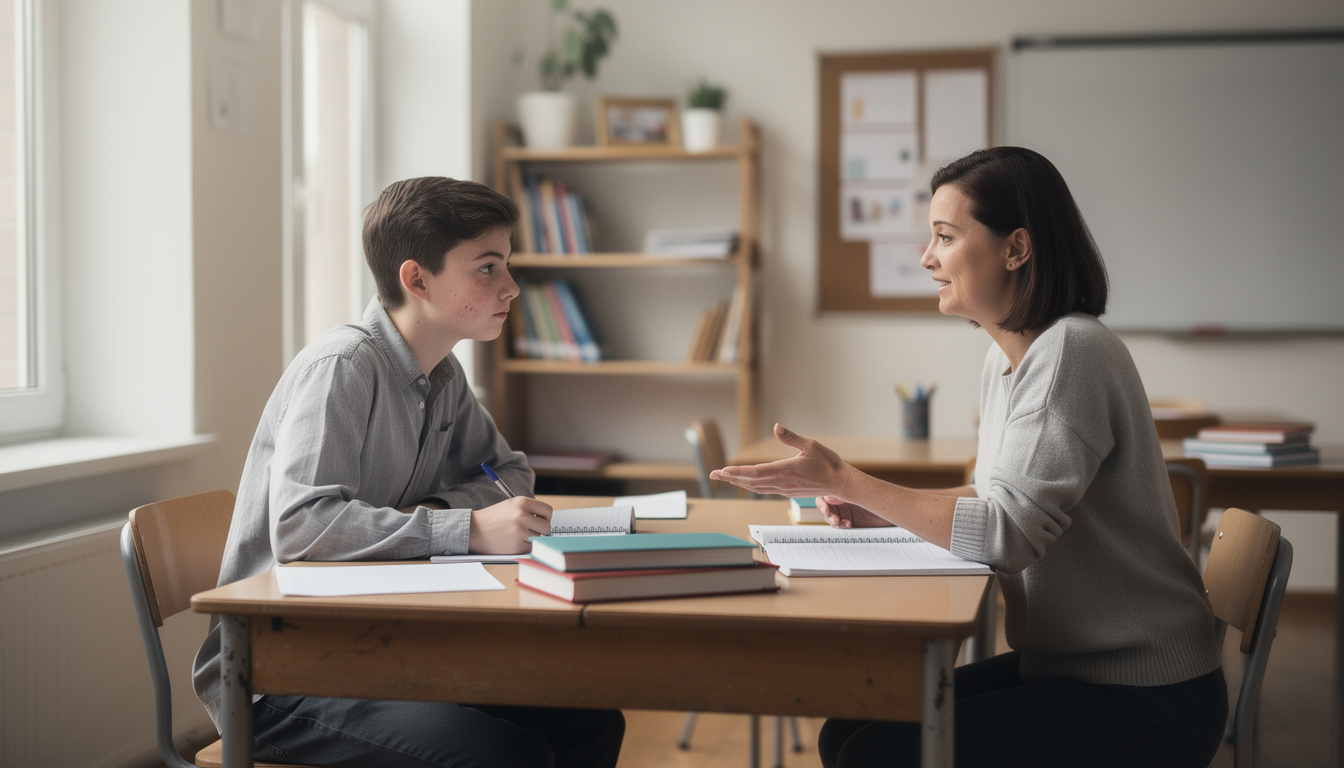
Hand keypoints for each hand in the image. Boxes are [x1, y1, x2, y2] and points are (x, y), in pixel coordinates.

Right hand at [469, 497, 552, 553]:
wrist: (474, 530)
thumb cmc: (494, 518)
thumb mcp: (511, 505)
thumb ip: (529, 509)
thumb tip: (548, 520)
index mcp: (522, 502)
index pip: (548, 511)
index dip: (546, 517)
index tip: (540, 521)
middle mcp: (522, 516)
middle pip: (547, 527)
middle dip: (540, 530)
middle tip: (529, 530)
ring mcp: (519, 531)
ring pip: (538, 538)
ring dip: (531, 539)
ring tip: (516, 535)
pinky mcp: (516, 546)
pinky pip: (529, 548)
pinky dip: (523, 547)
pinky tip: (511, 541)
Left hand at [710, 423, 850, 497]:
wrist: (840, 482)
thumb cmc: (827, 462)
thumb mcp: (810, 445)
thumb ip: (791, 437)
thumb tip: (776, 426)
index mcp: (785, 470)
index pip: (755, 473)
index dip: (737, 472)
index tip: (722, 471)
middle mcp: (781, 483)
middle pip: (750, 482)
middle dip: (731, 478)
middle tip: (713, 474)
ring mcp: (784, 489)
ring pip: (756, 487)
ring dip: (739, 482)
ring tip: (725, 477)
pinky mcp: (787, 491)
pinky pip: (764, 489)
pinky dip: (751, 485)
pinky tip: (746, 482)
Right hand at [818, 496, 890, 528]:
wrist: (899, 513)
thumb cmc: (885, 500)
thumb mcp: (864, 495)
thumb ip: (846, 494)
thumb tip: (828, 497)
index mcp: (845, 490)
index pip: (827, 494)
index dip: (822, 501)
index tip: (826, 507)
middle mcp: (845, 501)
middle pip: (827, 506)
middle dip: (826, 512)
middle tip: (833, 517)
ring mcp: (848, 513)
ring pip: (832, 517)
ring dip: (833, 520)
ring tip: (840, 522)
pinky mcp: (853, 525)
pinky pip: (840, 526)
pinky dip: (841, 526)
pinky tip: (848, 525)